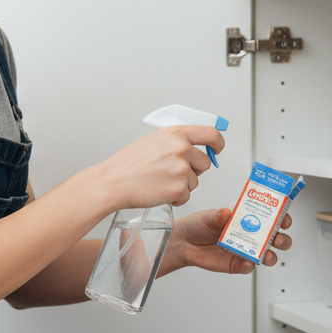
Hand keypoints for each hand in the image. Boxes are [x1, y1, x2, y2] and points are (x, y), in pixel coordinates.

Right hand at [98, 125, 225, 210]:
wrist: (113, 182)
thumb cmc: (128, 164)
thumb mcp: (154, 141)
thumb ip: (176, 141)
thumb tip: (195, 147)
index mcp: (176, 133)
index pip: (211, 134)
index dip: (218, 143)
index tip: (217, 149)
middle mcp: (181, 149)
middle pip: (205, 163)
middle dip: (194, 170)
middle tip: (174, 173)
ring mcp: (181, 169)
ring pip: (195, 181)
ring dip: (182, 185)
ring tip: (160, 182)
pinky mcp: (179, 188)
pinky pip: (186, 196)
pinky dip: (175, 198)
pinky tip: (158, 192)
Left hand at [160, 208, 292, 275]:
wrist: (184, 243)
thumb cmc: (198, 225)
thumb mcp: (208, 216)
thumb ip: (218, 215)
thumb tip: (226, 213)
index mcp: (246, 219)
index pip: (270, 217)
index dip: (281, 217)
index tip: (283, 217)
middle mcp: (249, 235)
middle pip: (275, 238)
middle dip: (281, 238)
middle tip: (277, 237)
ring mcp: (245, 250)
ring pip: (267, 255)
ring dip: (271, 255)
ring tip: (266, 254)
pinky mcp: (236, 264)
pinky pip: (248, 267)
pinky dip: (249, 265)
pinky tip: (247, 262)